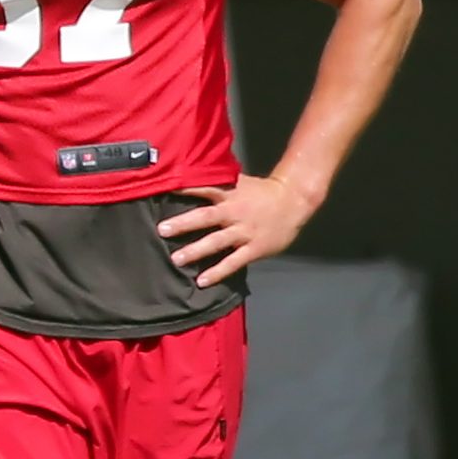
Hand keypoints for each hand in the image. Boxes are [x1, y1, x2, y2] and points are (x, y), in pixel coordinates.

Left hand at [158, 176, 319, 286]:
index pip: (205, 189)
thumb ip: (218, 184)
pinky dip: (218, 272)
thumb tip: (191, 178)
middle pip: (206, 217)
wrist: (295, 201)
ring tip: (176, 259)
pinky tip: (202, 280)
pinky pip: (233, 262)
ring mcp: (244, 232)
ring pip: (217, 241)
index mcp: (230, 194)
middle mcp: (235, 212)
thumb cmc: (263, 192)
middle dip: (184, 224)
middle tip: (162, 230)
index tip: (164, 192)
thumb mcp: (240, 182)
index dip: (185, 190)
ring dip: (196, 250)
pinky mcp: (254, 248)